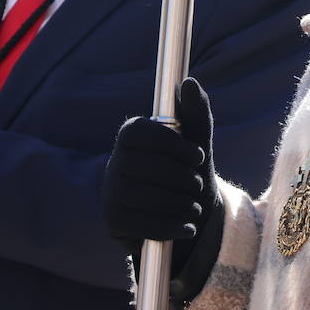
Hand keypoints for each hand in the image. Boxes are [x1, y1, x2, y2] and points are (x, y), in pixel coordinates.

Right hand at [103, 78, 219, 270]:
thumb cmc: (187, 171)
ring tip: (194, 207)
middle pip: (146, 168)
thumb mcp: (197, 143)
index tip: (200, 156)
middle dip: (182, 179)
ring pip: (146, 198)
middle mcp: (114, 161)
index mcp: (130, 135)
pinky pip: (142, 224)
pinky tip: (186, 227)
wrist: (182, 214)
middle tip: (198, 185)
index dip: (173, 145)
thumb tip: (188, 82)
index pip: (141, 133)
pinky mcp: (112, 220)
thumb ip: (196, 113)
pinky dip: (171, 227)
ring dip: (180, 204)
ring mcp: (109, 192)